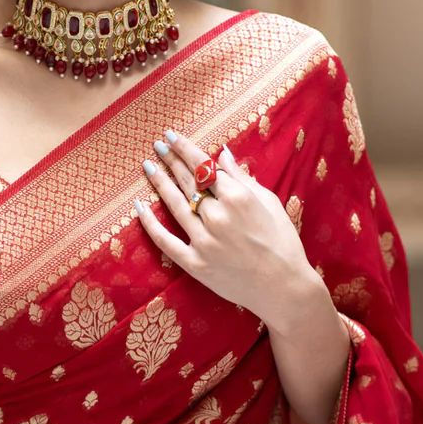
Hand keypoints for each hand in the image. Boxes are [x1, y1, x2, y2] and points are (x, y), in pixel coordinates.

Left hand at [135, 127, 317, 332]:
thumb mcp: (269, 203)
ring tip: (148, 166)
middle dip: (171, 161)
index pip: (204, 166)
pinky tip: (138, 207)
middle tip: (157, 146)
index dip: (185, 149)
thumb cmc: (282, 242)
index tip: (170, 136)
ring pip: (175, 205)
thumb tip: (222, 154)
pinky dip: (150, 224)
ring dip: (159, 183)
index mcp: (238, 198)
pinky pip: (166, 241)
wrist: (283, 287)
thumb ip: (242, 178)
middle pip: (188, 182)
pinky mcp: (195, 264)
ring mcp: (204, 241)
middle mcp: (218, 216)